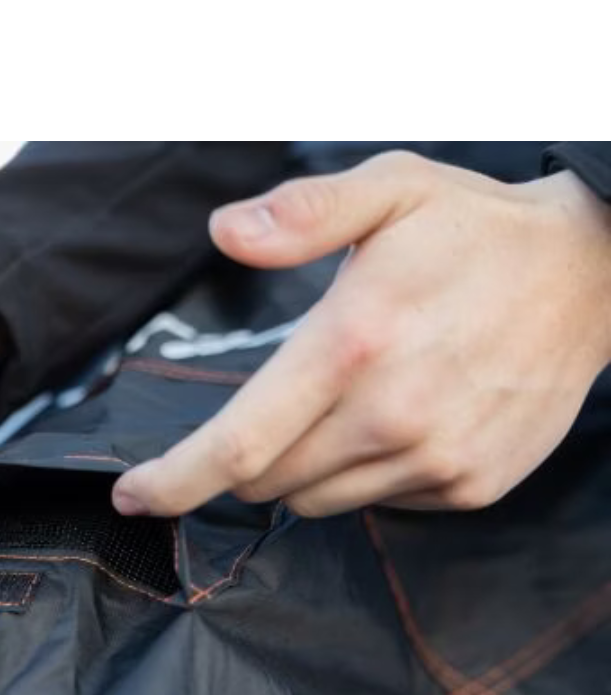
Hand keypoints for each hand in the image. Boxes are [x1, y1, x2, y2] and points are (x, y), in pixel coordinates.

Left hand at [113, 151, 610, 518]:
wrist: (593, 276)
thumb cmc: (477, 231)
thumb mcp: (390, 191)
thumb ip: (301, 216)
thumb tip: (223, 232)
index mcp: (352, 345)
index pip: (236, 445)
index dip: (172, 480)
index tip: (131, 496)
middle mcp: (390, 415)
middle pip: (266, 481)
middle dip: (242, 459)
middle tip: (277, 403)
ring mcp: (434, 459)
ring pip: (316, 501)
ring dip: (301, 467)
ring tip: (348, 401)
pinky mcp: (468, 485)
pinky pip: (376, 504)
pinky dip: (361, 473)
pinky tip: (397, 419)